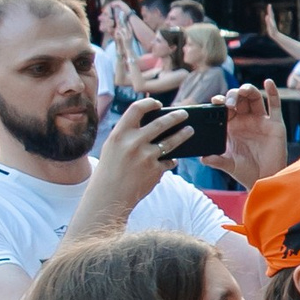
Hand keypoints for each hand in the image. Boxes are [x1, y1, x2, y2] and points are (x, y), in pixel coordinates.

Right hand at [77, 97, 190, 224]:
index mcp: (119, 134)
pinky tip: (172, 161)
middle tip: (185, 114)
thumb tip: (152, 124)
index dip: (149, 103)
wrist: (109, 196)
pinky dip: (171, 161)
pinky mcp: (155, 171)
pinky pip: (169, 162)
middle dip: (176, 116)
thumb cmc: (110, 170)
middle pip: (161, 123)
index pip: (136, 109)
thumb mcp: (112, 147)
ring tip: (190, 130)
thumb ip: (128, 135)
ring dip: (183, 135)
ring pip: (171, 142)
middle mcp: (133, 143)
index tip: (159, 103)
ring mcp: (146, 157)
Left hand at [219, 84, 287, 188]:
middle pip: (239, 99)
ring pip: (255, 98)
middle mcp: (246, 121)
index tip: (215, 101)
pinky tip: (268, 82)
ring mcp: (261, 121)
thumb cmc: (246, 172)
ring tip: (243, 91)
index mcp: (232, 127)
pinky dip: (273, 92)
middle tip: (229, 101)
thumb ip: (216, 160)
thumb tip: (202, 158)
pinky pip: (275, 105)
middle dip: (232, 95)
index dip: (220, 102)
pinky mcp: (275, 124)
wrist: (265, 180)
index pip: (224, 108)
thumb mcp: (228, 165)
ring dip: (248, 90)